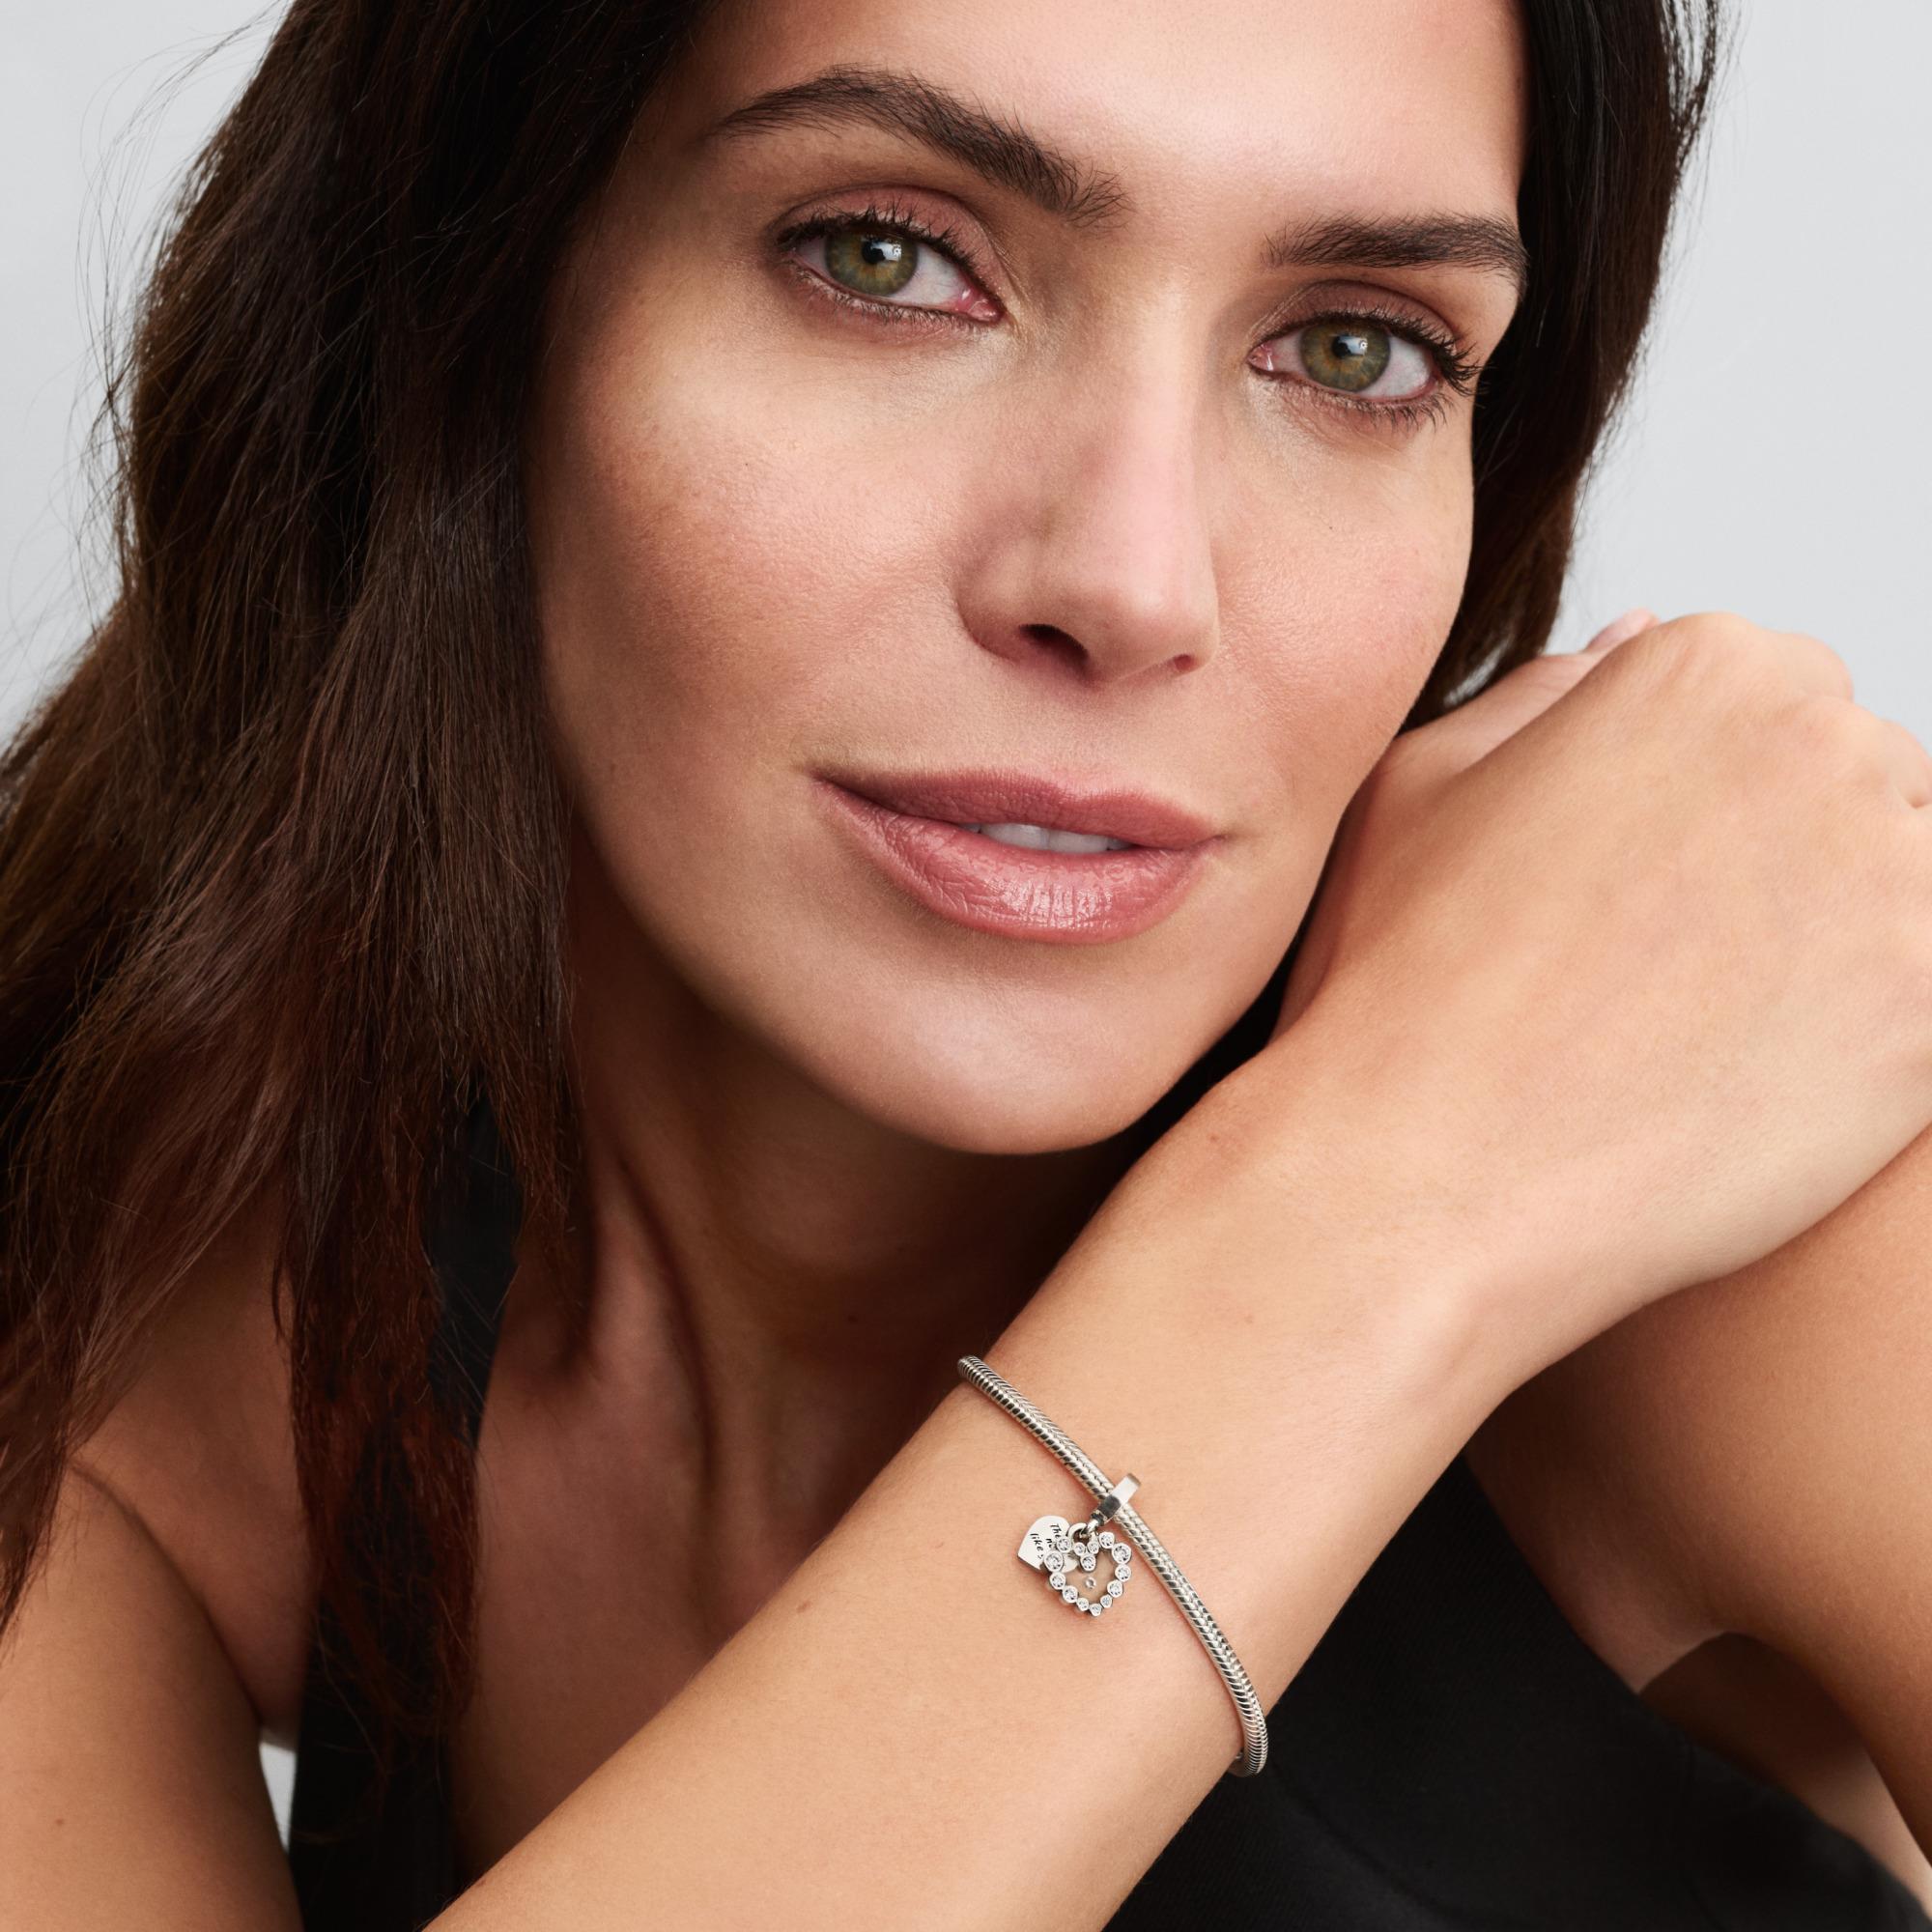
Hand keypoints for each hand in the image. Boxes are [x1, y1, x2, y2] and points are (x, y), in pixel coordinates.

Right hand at [1240, 608, 1931, 1374]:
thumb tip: (1635, 636)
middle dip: (1792, 864)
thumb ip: (1542, 693)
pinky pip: (1927, 997)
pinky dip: (1869, 1042)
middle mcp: (1818, 739)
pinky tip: (1758, 1087)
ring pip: (1910, 888)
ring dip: (1843, 950)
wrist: (1421, 1176)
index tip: (1645, 894)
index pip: (1782, 702)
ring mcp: (1893, 872)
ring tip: (1711, 1035)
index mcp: (1700, 664)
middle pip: (1866, 782)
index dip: (1712, 806)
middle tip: (1673, 973)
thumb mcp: (1420, 789)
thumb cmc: (1398, 989)